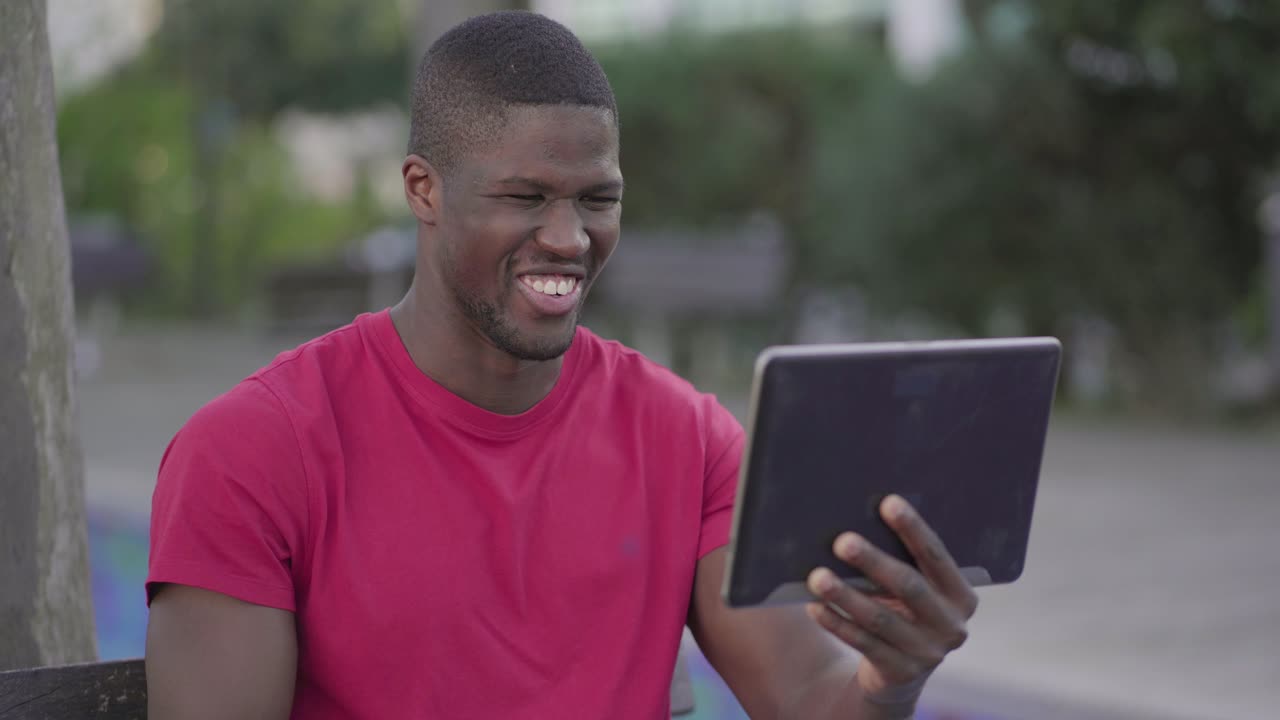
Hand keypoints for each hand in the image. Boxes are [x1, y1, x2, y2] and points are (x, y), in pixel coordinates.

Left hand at [804, 494, 977, 704]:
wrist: (902, 671)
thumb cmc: (904, 610)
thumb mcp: (916, 590)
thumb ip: (903, 563)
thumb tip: (858, 525)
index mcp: (961, 596)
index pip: (936, 556)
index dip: (913, 529)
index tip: (888, 503)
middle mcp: (951, 625)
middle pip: (908, 586)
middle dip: (873, 562)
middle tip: (842, 541)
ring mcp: (928, 653)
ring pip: (880, 618)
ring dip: (846, 595)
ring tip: (817, 576)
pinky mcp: (901, 672)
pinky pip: (863, 643)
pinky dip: (837, 623)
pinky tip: (815, 607)